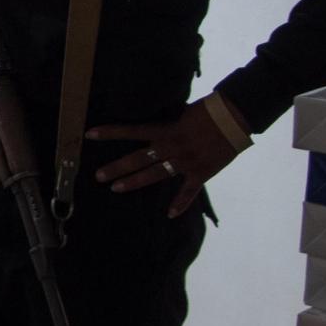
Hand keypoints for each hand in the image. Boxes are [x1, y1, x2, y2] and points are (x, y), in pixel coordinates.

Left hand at [88, 106, 243, 218]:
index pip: (132, 131)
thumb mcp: (182, 111)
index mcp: (166, 130)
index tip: (89, 135)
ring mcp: (185, 162)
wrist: (236, 117)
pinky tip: (170, 214)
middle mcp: (171, 147)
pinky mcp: (201, 173)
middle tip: (98, 176)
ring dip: (135, 182)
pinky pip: (188, 192)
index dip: (110, 133)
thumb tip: (151, 123)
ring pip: (155, 175)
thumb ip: (166, 121)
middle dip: (117, 167)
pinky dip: (180, 204)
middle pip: (138, 159)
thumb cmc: (209, 110)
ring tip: (116, 188)